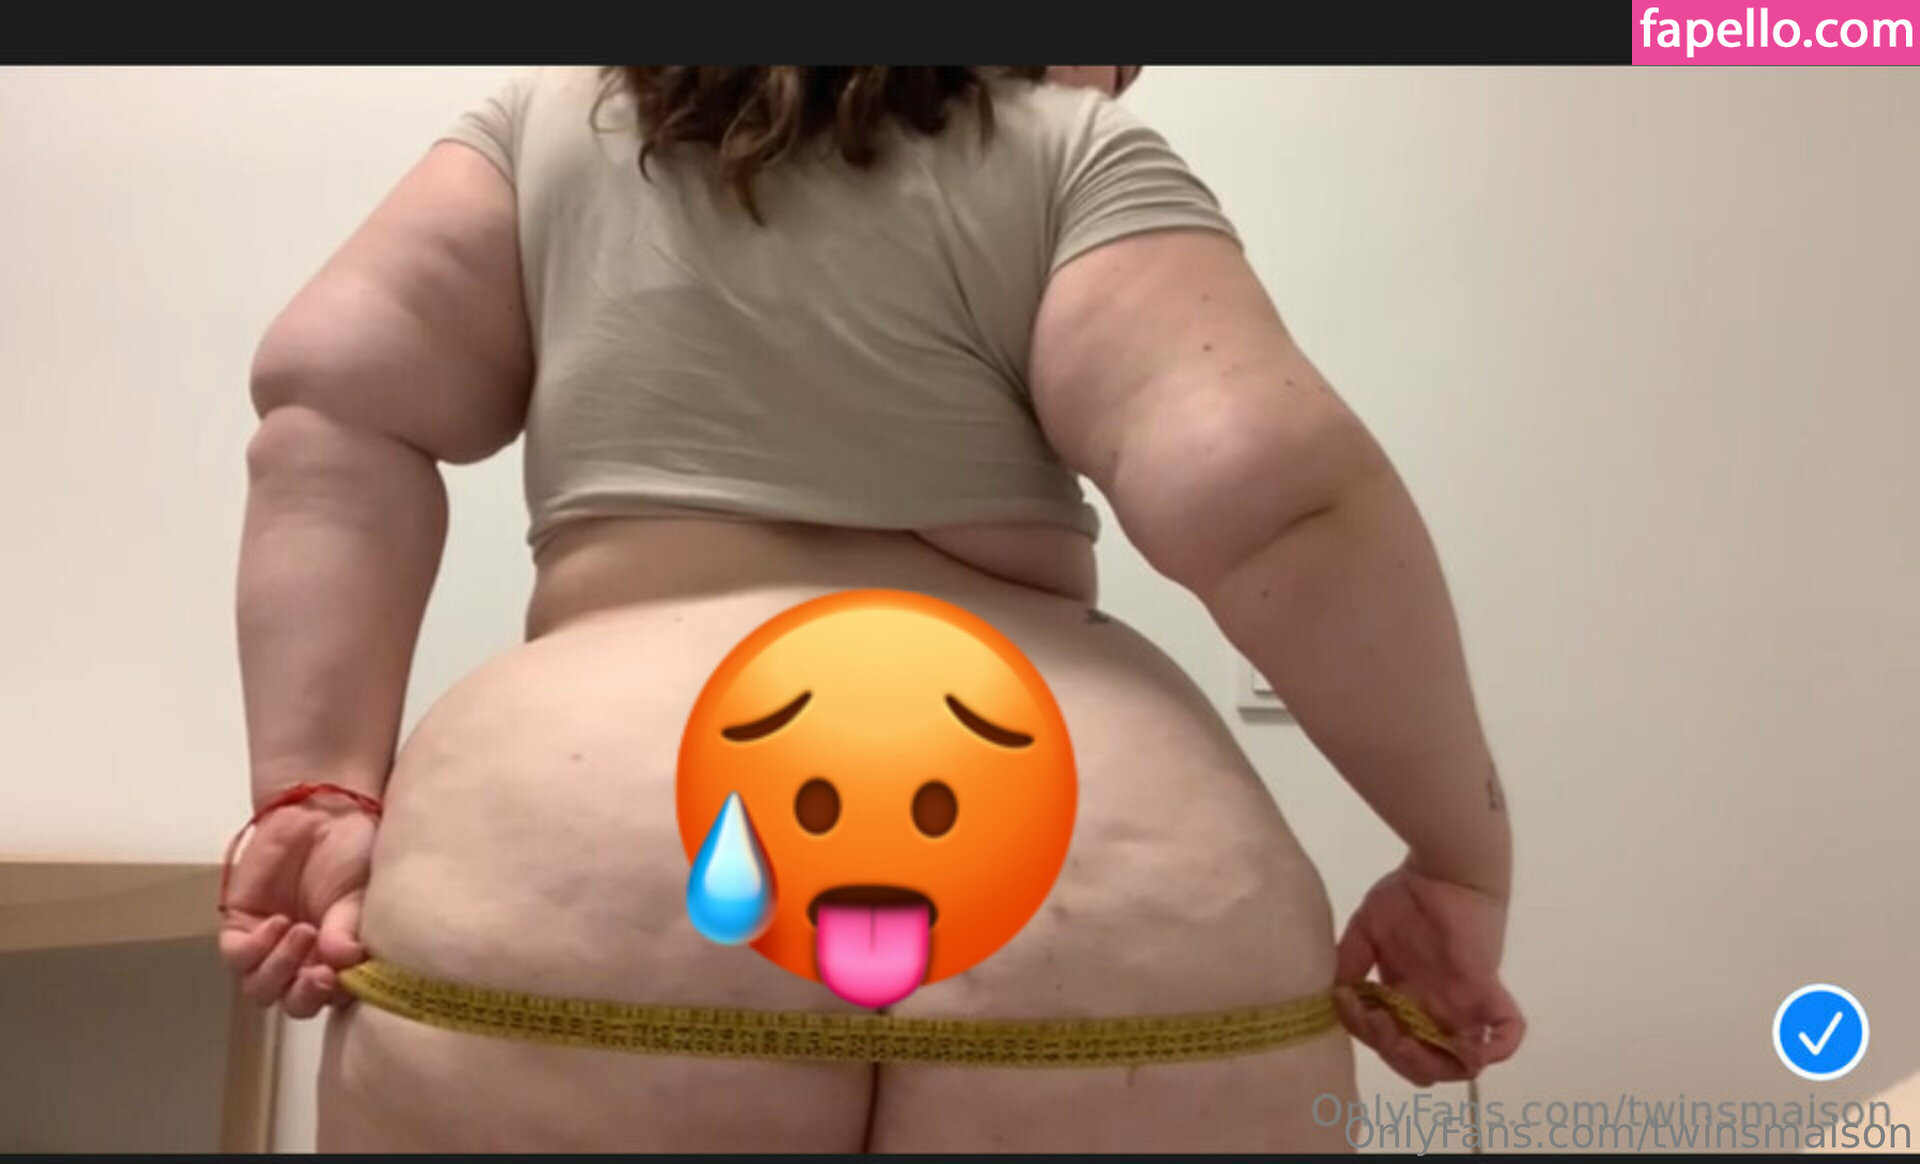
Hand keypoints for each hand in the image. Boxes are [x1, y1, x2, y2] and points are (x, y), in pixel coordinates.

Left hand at [217, 797, 375, 1017]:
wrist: (321, 811)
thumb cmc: (353, 851)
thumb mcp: (362, 890)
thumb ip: (349, 926)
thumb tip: (343, 960)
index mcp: (341, 961)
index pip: (335, 998)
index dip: (335, 997)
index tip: (340, 978)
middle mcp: (305, 961)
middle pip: (295, 1003)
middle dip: (304, 995)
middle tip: (318, 974)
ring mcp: (271, 947)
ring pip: (261, 987)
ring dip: (279, 969)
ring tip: (301, 932)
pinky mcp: (242, 927)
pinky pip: (238, 957)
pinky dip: (256, 948)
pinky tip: (277, 922)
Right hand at [1333, 860, 1523, 1083]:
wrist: (1443, 867)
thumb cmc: (1407, 894)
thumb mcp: (1366, 930)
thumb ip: (1350, 964)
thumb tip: (1335, 998)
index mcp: (1409, 998)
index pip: (1393, 1041)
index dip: (1369, 1037)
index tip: (1350, 1007)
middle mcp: (1437, 1008)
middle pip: (1424, 1062)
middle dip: (1395, 1055)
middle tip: (1377, 1025)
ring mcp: (1463, 1003)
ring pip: (1459, 1060)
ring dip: (1429, 1062)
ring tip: (1401, 1037)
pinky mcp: (1485, 989)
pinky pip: (1507, 1030)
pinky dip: (1498, 1047)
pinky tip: (1472, 1047)